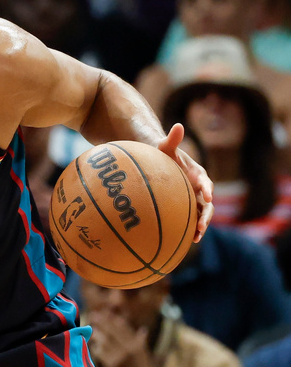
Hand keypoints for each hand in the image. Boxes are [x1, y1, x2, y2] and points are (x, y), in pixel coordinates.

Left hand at [87, 309, 153, 366]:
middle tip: (93, 315)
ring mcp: (120, 355)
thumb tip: (142, 330)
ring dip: (97, 334)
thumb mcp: (144, 357)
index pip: (123, 327)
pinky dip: (97, 348)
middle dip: (102, 321)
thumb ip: (140, 342)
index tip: (104, 312)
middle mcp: (129, 348)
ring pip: (104, 340)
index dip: (112, 319)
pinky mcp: (111, 364)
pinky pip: (100, 351)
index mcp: (137, 345)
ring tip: (92, 329)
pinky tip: (95, 346)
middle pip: (112, 330)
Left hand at [157, 123, 213, 241]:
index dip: (208, 189)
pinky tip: (186, 241)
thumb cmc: (162, 154)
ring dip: (201, 226)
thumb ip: (172, 138)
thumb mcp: (165, 146)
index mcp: (198, 174)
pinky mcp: (187, 207)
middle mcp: (199, 188)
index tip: (207, 196)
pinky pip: (191, 219)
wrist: (159, 163)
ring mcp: (194, 199)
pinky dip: (191, 229)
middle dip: (206, 215)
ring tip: (196, 238)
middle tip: (202, 225)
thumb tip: (177, 125)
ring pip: (201, 215)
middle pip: (207, 204)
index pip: (206, 182)